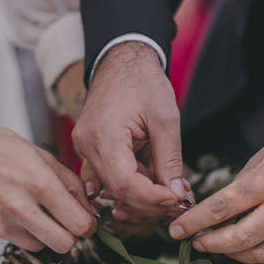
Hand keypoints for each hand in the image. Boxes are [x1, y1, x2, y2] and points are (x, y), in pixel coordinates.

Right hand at [0, 69, 96, 252]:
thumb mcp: (40, 155)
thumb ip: (70, 183)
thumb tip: (89, 209)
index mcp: (39, 183)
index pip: (79, 225)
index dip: (88, 226)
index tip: (85, 223)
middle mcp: (19, 207)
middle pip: (63, 245)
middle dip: (68, 236)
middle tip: (62, 222)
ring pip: (37, 246)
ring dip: (39, 233)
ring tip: (25, 208)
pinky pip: (10, 241)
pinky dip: (11, 229)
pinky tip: (0, 207)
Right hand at [72, 41, 185, 214]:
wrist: (121, 61)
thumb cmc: (143, 82)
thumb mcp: (166, 118)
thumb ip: (170, 160)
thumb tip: (175, 195)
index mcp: (103, 134)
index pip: (125, 183)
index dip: (152, 198)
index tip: (176, 200)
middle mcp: (87, 144)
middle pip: (117, 190)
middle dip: (150, 202)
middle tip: (179, 200)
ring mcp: (84, 148)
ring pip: (113, 188)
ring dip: (144, 195)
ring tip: (172, 189)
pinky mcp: (89, 150)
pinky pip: (108, 177)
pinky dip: (133, 185)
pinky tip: (155, 182)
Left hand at [167, 117, 263, 263]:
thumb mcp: (263, 156)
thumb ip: (239, 187)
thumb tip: (214, 212)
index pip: (222, 208)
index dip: (194, 222)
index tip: (177, 229)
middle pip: (240, 239)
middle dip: (211, 244)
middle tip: (196, 242)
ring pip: (261, 255)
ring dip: (233, 255)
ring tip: (219, 246)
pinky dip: (260, 258)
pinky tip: (247, 250)